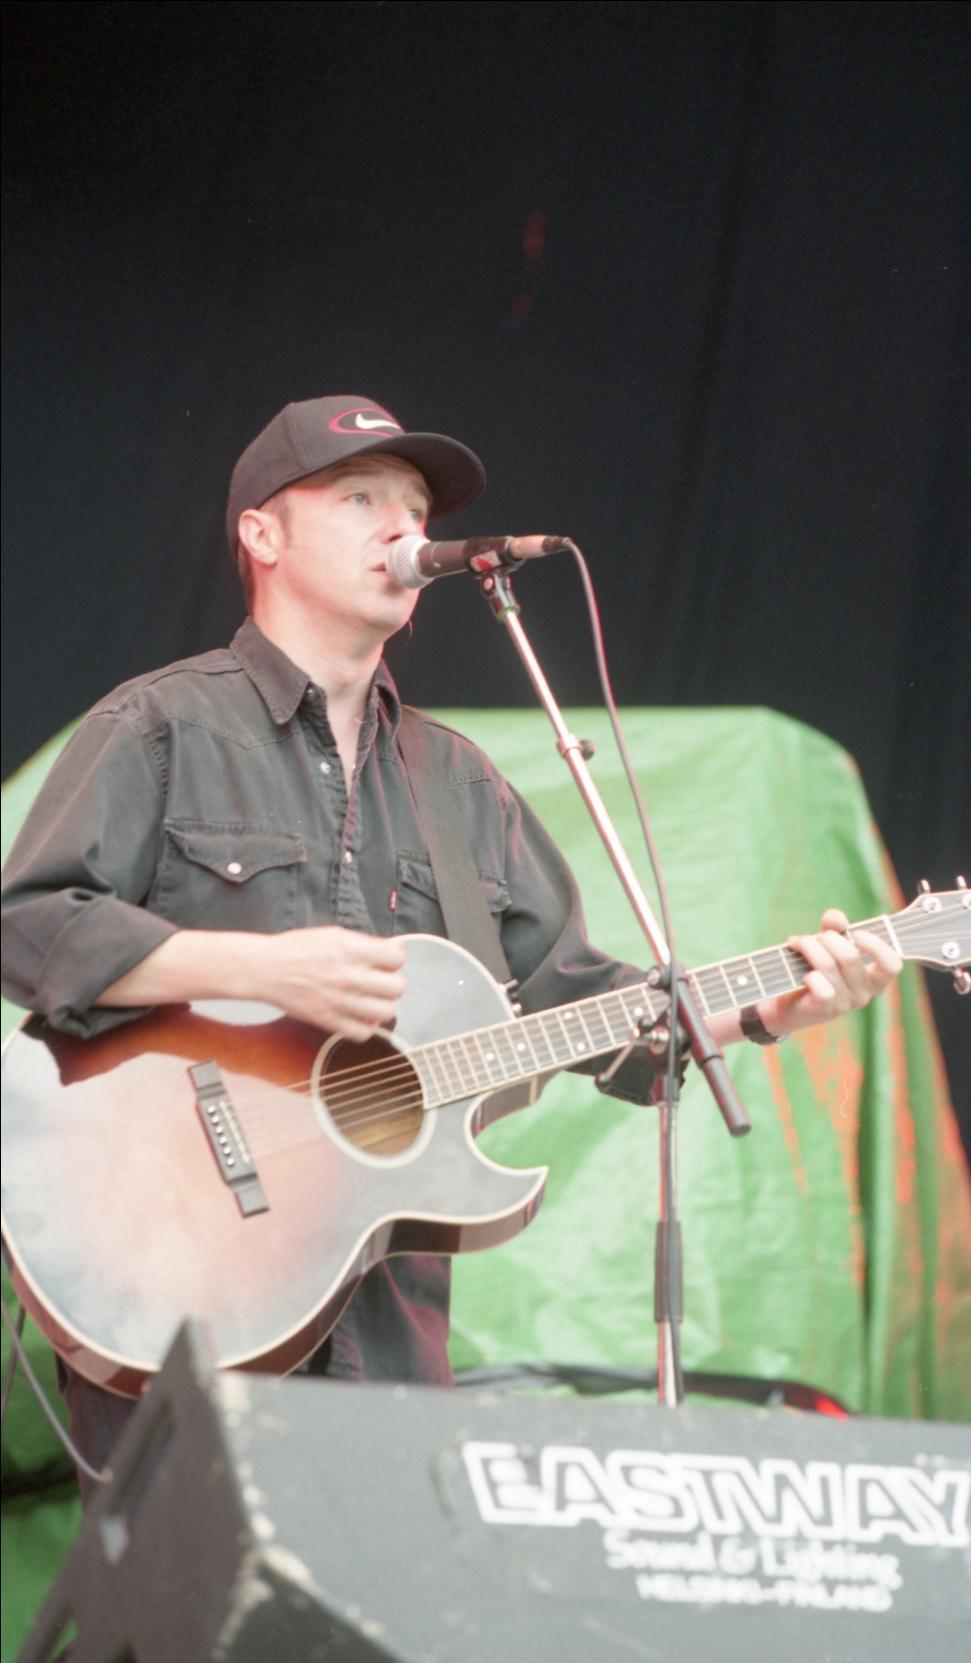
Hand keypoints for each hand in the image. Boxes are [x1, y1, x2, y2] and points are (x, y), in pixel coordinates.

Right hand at [258, 926, 405, 1039]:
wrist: (266, 969)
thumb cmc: (297, 948)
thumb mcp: (334, 934)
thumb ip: (365, 944)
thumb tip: (394, 949)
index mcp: (351, 950)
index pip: (396, 959)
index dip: (394, 960)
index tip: (386, 962)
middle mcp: (349, 976)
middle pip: (396, 987)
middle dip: (391, 983)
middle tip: (380, 982)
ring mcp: (340, 1001)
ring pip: (386, 1012)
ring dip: (383, 1006)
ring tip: (372, 1001)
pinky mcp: (328, 1021)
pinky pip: (362, 1033)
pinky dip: (367, 1027)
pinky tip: (361, 1017)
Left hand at [760, 908, 902, 1037]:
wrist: (789, 1003)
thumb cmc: (815, 969)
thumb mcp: (827, 945)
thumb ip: (835, 928)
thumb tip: (835, 917)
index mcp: (873, 978)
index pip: (892, 965)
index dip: (877, 946)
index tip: (856, 933)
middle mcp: (864, 993)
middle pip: (850, 956)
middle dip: (826, 938)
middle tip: (810, 938)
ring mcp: (845, 1004)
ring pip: (829, 966)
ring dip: (809, 947)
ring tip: (797, 943)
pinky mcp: (825, 1010)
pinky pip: (822, 988)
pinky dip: (810, 975)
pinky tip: (802, 973)